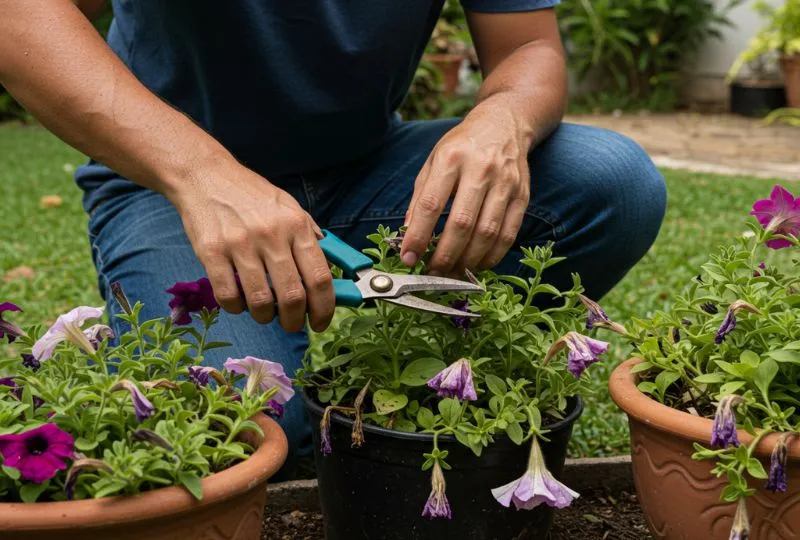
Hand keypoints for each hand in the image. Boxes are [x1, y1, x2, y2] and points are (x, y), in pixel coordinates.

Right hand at [170, 160, 334, 332]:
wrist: (205, 176)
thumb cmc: (250, 195)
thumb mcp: (288, 207)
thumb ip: (308, 236)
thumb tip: (328, 271)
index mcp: (296, 225)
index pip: (319, 277)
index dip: (324, 308)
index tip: (321, 322)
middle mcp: (271, 235)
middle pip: (293, 295)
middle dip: (295, 321)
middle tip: (292, 324)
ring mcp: (240, 244)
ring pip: (260, 301)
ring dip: (265, 317)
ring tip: (265, 313)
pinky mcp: (211, 252)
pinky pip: (228, 296)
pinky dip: (237, 307)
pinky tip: (240, 301)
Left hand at [401, 101, 531, 274]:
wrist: (504, 124)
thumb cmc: (462, 146)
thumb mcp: (433, 161)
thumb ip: (420, 197)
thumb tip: (408, 234)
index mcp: (451, 158)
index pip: (431, 204)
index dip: (418, 236)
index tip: (408, 257)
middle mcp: (480, 169)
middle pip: (462, 223)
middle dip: (444, 255)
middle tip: (431, 273)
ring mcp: (505, 183)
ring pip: (487, 233)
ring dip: (467, 260)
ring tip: (452, 272)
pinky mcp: (522, 196)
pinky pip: (508, 234)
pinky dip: (492, 256)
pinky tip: (476, 264)